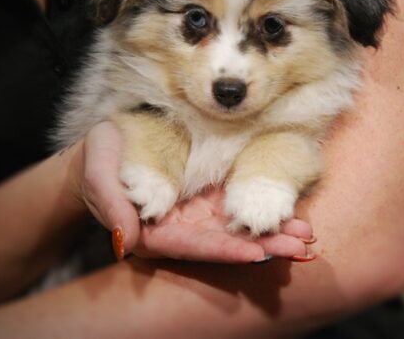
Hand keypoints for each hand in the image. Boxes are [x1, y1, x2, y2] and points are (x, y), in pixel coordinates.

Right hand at [78, 122, 313, 262]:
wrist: (108, 148)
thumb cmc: (100, 161)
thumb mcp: (100, 177)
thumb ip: (111, 207)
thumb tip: (125, 242)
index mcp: (156, 232)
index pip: (193, 246)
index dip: (224, 251)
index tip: (257, 254)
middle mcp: (182, 227)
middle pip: (224, 242)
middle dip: (262, 245)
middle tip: (299, 246)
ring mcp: (197, 211)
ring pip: (237, 225)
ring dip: (271, 231)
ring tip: (304, 232)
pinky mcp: (207, 193)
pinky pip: (237, 203)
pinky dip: (261, 206)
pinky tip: (286, 209)